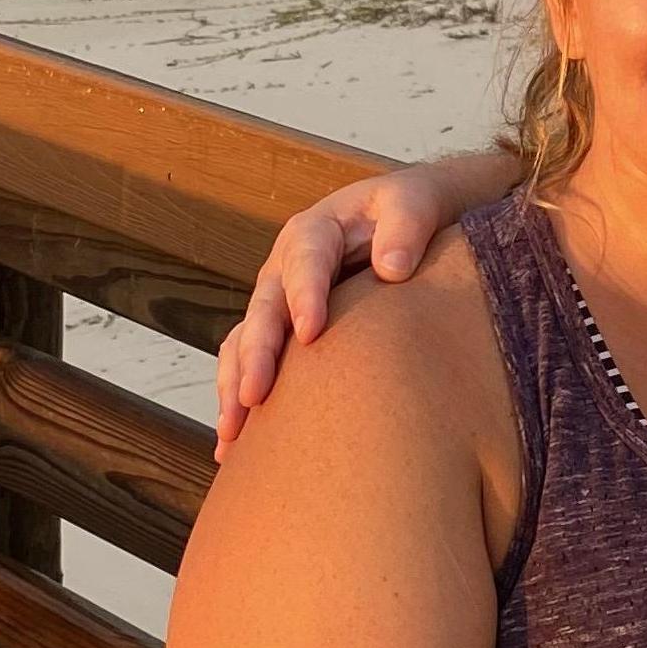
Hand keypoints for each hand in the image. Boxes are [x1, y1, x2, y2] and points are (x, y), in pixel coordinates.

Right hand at [215, 158, 488, 452]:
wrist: (408, 220)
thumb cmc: (410, 211)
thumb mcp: (414, 203)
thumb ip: (406, 227)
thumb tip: (392, 268)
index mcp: (315, 232)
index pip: (305, 262)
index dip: (305, 297)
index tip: (311, 334)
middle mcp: (285, 269)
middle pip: (264, 310)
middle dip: (256, 354)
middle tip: (253, 396)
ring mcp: (279, 303)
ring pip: (245, 342)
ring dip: (235, 386)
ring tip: (232, 433)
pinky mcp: (283, 332)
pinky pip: (252, 364)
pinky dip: (241, 399)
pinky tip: (235, 444)